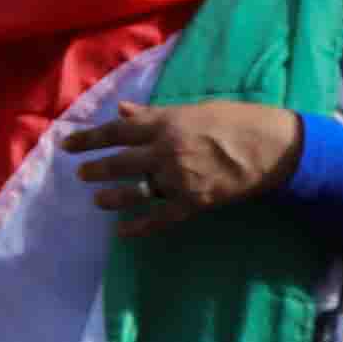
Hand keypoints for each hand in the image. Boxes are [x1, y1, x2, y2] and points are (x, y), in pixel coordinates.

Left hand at [60, 99, 305, 238]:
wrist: (275, 147)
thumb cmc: (237, 121)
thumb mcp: (193, 109)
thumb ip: (154, 113)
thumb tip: (122, 109)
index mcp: (164, 124)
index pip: (115, 131)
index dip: (87, 139)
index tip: (67, 145)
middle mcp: (164, 152)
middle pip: (119, 163)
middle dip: (96, 169)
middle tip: (81, 175)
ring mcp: (177, 179)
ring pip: (134, 191)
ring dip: (112, 197)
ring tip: (98, 200)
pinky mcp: (193, 202)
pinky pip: (159, 218)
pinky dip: (138, 227)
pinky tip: (121, 232)